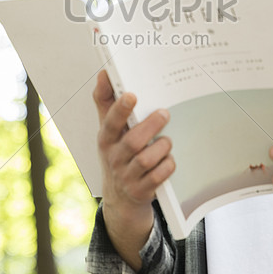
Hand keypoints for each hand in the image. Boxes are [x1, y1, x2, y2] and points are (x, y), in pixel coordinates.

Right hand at [93, 70, 173, 268]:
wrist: (121, 200)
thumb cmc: (118, 155)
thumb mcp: (109, 131)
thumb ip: (106, 102)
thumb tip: (103, 73)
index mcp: (106, 139)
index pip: (109, 122)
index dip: (120, 109)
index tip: (132, 95)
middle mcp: (114, 158)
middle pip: (132, 142)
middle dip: (151, 126)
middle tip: (164, 113)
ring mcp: (127, 176)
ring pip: (147, 160)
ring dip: (161, 147)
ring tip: (166, 140)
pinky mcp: (141, 191)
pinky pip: (159, 177)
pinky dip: (167, 166)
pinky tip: (169, 160)